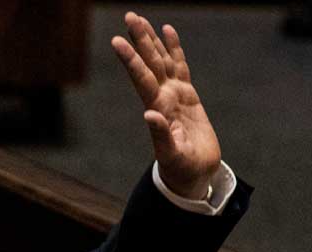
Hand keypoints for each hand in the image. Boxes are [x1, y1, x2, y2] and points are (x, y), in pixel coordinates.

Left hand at [112, 12, 220, 199]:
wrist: (193, 174)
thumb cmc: (182, 169)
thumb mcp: (172, 155)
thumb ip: (161, 136)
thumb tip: (149, 115)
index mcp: (158, 110)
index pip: (142, 79)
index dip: (131, 61)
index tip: (117, 42)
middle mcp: (162, 98)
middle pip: (149, 63)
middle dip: (139, 40)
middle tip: (129, 16)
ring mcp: (174, 95)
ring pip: (161, 61)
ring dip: (151, 41)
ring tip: (139, 19)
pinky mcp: (187, 96)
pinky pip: (180, 66)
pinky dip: (174, 49)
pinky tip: (167, 31)